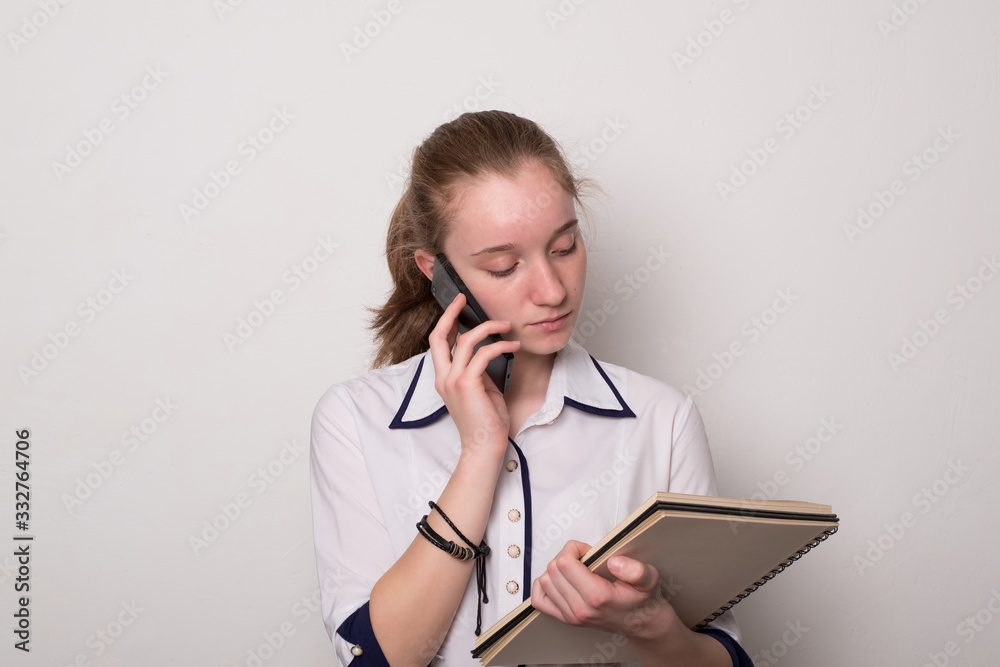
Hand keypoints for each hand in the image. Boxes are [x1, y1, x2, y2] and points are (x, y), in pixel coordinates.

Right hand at [427, 292, 520, 460]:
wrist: (484, 448)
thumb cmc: (485, 422)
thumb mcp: (479, 390)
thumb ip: (477, 371)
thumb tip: (486, 351)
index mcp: (443, 378)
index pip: (438, 343)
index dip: (446, 321)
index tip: (458, 306)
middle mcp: (443, 377)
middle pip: (439, 336)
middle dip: (451, 313)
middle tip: (464, 298)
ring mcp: (453, 381)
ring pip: (466, 340)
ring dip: (489, 328)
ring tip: (507, 326)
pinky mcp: (468, 384)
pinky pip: (484, 354)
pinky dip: (500, 345)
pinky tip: (513, 345)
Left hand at [531, 540, 684, 640]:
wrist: (641, 623)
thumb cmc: (642, 600)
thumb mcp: (649, 579)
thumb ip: (636, 570)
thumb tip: (615, 562)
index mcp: (597, 597)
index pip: (564, 563)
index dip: (573, 548)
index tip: (586, 550)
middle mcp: (581, 609)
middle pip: (553, 569)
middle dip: (565, 556)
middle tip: (582, 557)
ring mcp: (571, 615)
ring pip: (545, 581)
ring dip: (556, 568)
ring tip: (575, 568)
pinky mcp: (566, 618)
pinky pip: (540, 600)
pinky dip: (544, 585)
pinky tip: (559, 580)